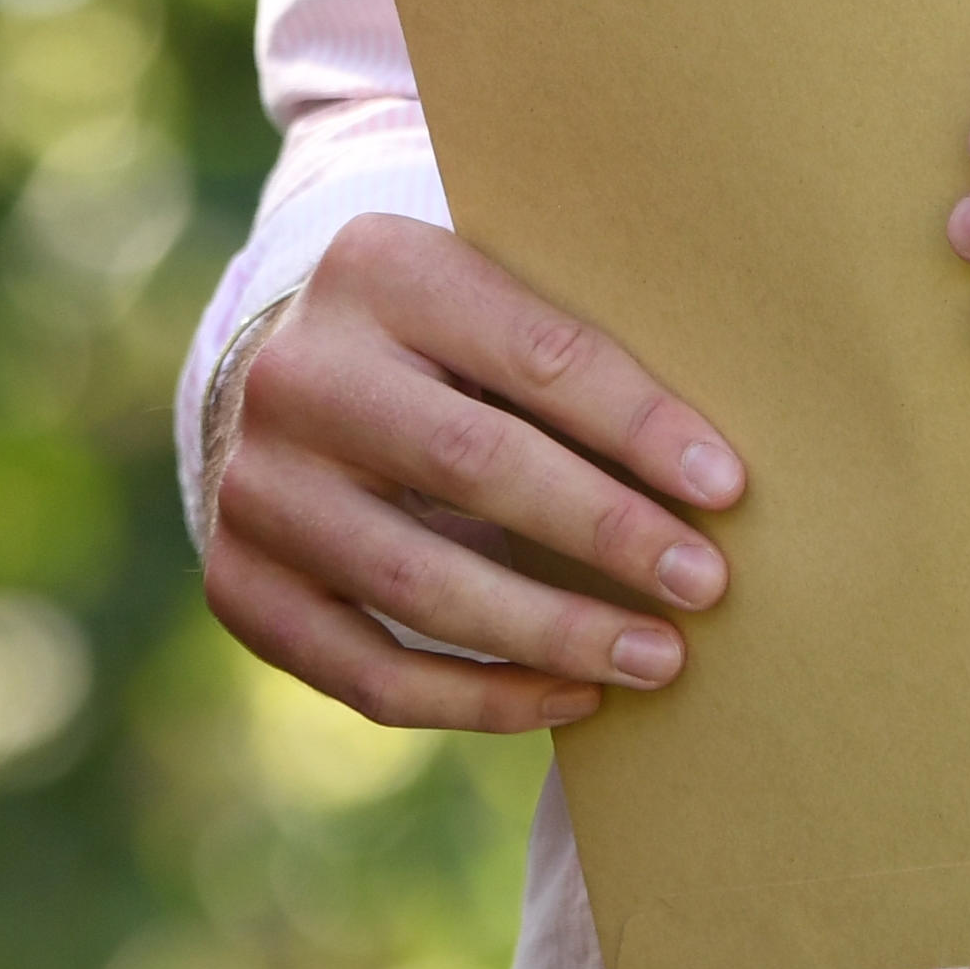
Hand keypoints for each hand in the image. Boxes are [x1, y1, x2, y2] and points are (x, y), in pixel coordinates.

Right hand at [190, 211, 745, 735]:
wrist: (285, 392)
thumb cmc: (443, 354)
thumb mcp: (490, 311)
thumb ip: (571, 359)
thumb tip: (717, 472)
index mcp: (378, 268)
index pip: (533, 352)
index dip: (637, 425)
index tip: (728, 490)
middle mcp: (296, 373)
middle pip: (473, 465)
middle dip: (605, 533)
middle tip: (706, 586)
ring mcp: (256, 486)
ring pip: (421, 584)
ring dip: (556, 632)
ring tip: (658, 659)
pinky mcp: (241, 586)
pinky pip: (370, 674)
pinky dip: (481, 699)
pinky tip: (569, 697)